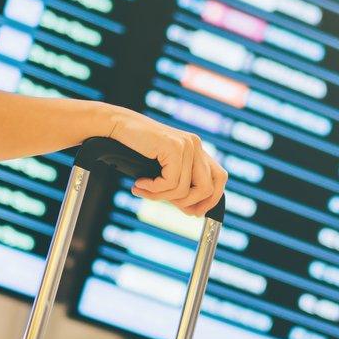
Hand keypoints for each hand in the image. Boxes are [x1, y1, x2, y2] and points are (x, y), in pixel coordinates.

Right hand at [105, 108, 226, 217]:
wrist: (118, 126)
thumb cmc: (137, 149)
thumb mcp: (163, 171)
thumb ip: (179, 186)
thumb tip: (193, 212)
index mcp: (197, 149)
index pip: (219, 178)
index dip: (211, 199)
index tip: (194, 212)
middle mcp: (196, 145)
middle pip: (207, 188)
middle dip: (188, 203)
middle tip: (168, 204)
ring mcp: (186, 145)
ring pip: (184, 189)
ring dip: (161, 196)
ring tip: (144, 191)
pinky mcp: (173, 148)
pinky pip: (170, 182)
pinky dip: (153, 189)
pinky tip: (140, 184)